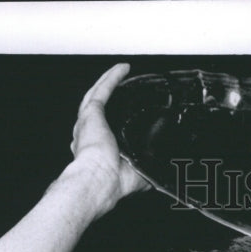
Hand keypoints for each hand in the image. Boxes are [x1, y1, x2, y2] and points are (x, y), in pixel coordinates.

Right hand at [70, 63, 150, 213]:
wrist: (101, 180)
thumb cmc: (114, 183)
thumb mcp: (138, 177)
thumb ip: (148, 169)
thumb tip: (162, 169)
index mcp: (98, 151)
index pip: (106, 131)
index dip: (113, 122)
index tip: (125, 115)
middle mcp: (89, 136)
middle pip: (100, 109)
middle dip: (109, 96)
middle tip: (124, 88)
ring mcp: (88, 123)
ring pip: (97, 94)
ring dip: (109, 82)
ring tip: (122, 72)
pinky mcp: (91, 114)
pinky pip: (102, 90)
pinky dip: (112, 78)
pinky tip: (123, 69)